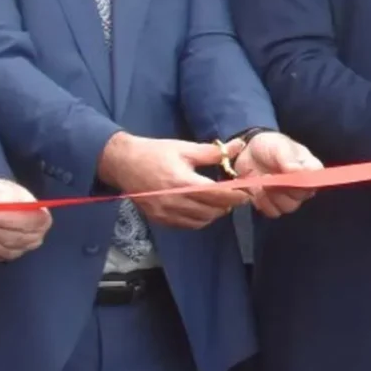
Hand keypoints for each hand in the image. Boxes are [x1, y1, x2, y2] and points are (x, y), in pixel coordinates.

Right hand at [98, 134, 247, 228]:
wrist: (123, 163)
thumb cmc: (155, 153)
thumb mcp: (184, 148)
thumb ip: (213, 152)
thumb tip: (238, 146)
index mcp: (182, 182)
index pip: (218, 194)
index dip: (236, 194)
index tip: (248, 191)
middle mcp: (174, 201)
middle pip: (212, 210)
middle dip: (229, 203)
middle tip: (236, 194)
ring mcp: (166, 213)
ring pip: (202, 221)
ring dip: (216, 212)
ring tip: (220, 200)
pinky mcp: (160, 219)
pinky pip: (188, 225)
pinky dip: (201, 219)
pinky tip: (204, 208)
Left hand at [234, 132, 323, 217]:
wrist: (248, 153)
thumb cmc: (269, 146)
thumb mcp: (278, 146)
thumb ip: (287, 158)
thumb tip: (297, 171)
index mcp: (309, 168)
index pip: (317, 178)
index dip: (306, 180)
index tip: (290, 174)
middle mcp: (302, 185)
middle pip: (301, 196)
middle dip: (283, 187)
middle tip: (268, 175)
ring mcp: (288, 197)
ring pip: (288, 207)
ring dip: (272, 196)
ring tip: (261, 183)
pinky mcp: (273, 204)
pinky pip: (273, 212)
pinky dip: (263, 203)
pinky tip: (256, 191)